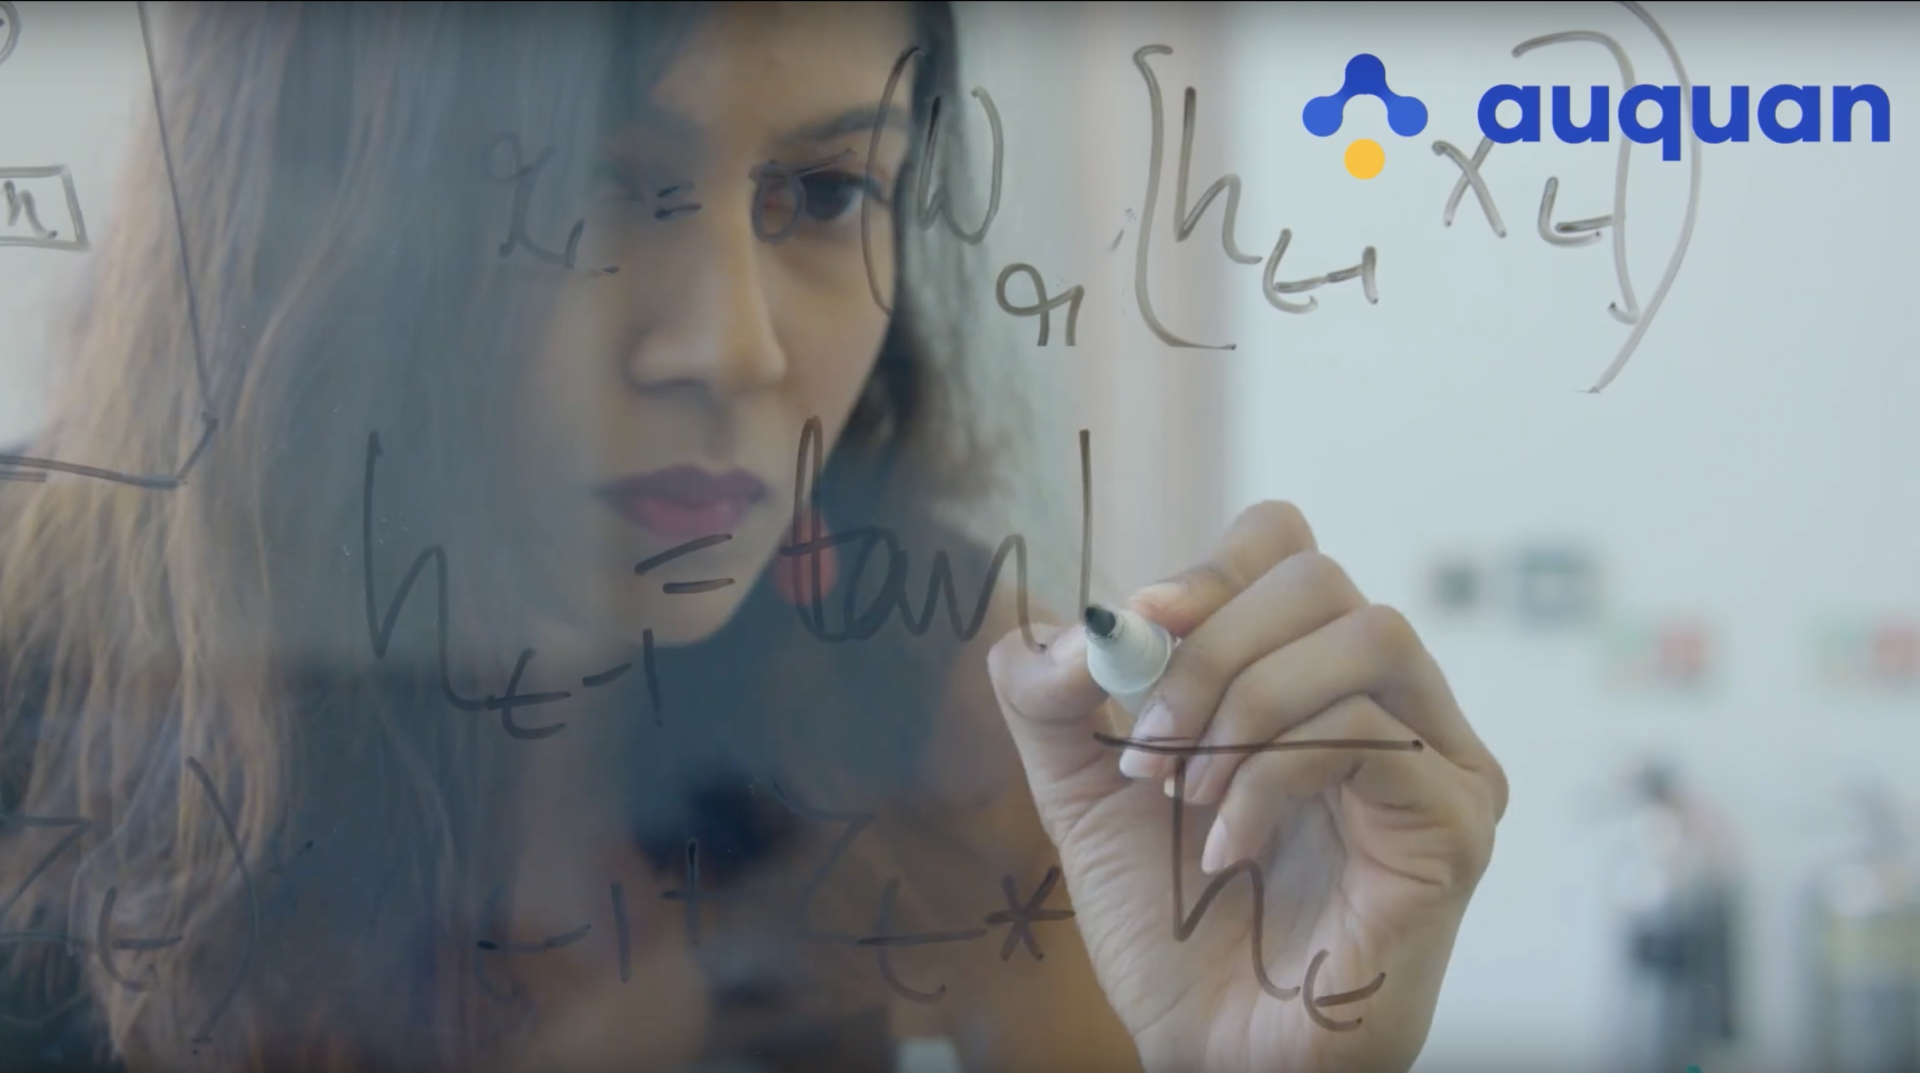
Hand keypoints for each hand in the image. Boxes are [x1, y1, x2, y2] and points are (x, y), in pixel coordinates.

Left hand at [987, 502, 1506, 1072]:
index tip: (1137, 628)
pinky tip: (1228, 848)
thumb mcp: (1079, 788)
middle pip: (1321, 580)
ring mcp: (1437, 756)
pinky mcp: (1455, 823)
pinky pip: (1377, 738)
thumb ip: (1048, 693)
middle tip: (1150, 751)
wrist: (1209, 1048)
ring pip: (1371, 636)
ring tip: (1188, 794)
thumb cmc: (1166, 920)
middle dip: (1212, 652)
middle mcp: (1387, 698)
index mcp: (1306, 671)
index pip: (1284, 547)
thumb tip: (1077, 619)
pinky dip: (1275, 778)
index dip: (1207, 570)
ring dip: (1249, 705)